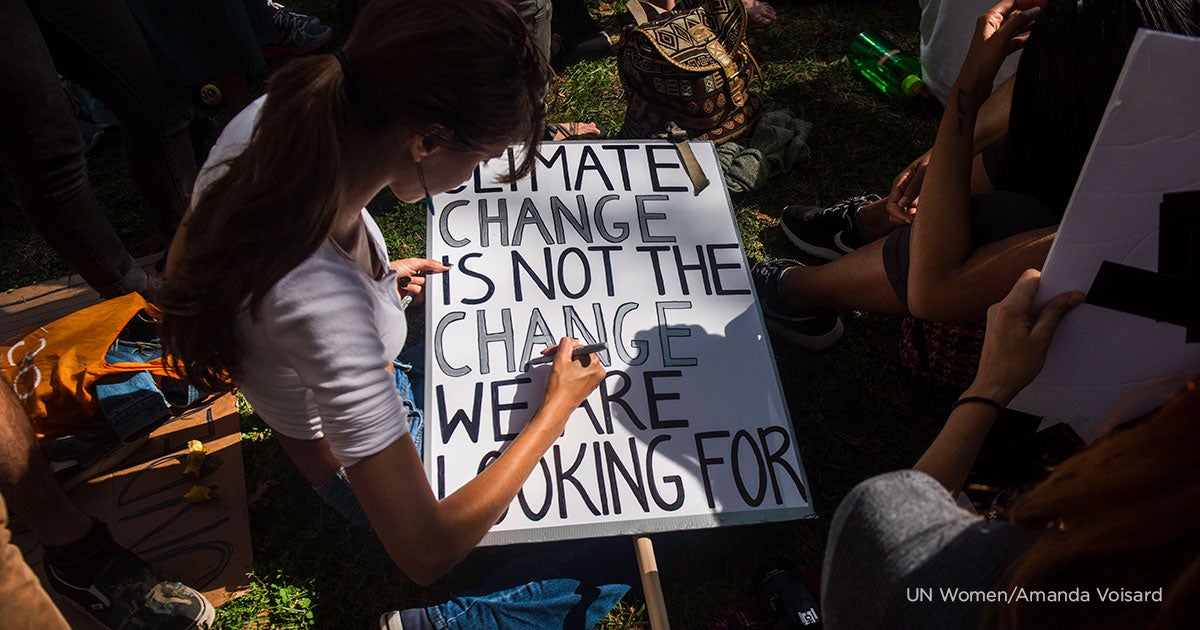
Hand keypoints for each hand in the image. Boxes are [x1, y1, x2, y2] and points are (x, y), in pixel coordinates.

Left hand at [389, 258, 450, 303]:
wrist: (382, 282)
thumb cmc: (392, 270)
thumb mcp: (413, 262)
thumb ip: (430, 263)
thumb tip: (444, 265)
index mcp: (419, 268)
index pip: (433, 271)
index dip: (435, 273)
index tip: (435, 273)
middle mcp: (418, 279)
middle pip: (430, 282)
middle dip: (422, 280)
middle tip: (412, 277)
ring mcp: (415, 290)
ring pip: (425, 291)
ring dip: (415, 286)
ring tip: (406, 283)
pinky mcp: (412, 299)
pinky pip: (421, 300)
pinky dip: (414, 295)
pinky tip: (406, 290)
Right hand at [540, 337, 604, 420]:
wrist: (556, 407)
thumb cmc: (560, 390)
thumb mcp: (560, 359)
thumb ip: (566, 344)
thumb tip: (569, 341)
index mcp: (595, 365)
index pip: (581, 347)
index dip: (566, 348)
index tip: (558, 351)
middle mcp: (597, 373)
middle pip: (580, 355)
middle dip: (565, 355)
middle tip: (555, 359)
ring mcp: (592, 381)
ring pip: (578, 364)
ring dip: (566, 363)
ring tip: (558, 370)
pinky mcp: (586, 387)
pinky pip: (578, 373)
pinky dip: (569, 372)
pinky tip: (561, 376)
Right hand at [886, 152, 929, 222]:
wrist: (943, 158)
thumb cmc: (933, 161)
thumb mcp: (924, 171)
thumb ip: (914, 186)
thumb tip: (901, 204)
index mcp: (899, 183)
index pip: (891, 205)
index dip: (898, 214)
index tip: (911, 219)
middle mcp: (901, 192)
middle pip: (893, 213)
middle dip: (903, 218)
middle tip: (918, 219)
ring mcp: (908, 197)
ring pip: (900, 215)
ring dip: (909, 219)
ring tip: (923, 215)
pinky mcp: (915, 200)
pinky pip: (910, 214)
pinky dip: (916, 217)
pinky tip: (926, 213)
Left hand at [956, 0, 1043, 104]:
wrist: (973, 86)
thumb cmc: (980, 64)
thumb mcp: (1001, 38)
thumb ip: (1017, 22)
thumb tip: (1033, 10)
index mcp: (988, 20)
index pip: (1012, 2)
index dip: (1029, 1)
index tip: (1044, 2)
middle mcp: (991, 27)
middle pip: (1016, 13)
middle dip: (1032, 11)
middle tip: (1048, 11)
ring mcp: (996, 39)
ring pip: (1017, 27)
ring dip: (1031, 24)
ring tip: (1046, 21)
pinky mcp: (1000, 50)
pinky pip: (1016, 40)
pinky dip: (1026, 38)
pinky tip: (1036, 37)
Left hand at [965, 269, 1083, 404]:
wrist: (992, 386)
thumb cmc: (1014, 367)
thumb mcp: (1041, 339)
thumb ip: (1055, 313)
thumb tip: (1072, 296)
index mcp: (1008, 308)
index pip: (1030, 278)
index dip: (1050, 282)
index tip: (1064, 292)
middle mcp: (998, 307)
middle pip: (1026, 287)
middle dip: (1045, 295)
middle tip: (1060, 309)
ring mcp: (995, 315)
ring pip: (1020, 299)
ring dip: (1036, 306)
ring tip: (1048, 323)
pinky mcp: (995, 323)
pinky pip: (1014, 310)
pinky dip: (1027, 314)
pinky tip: (1036, 329)